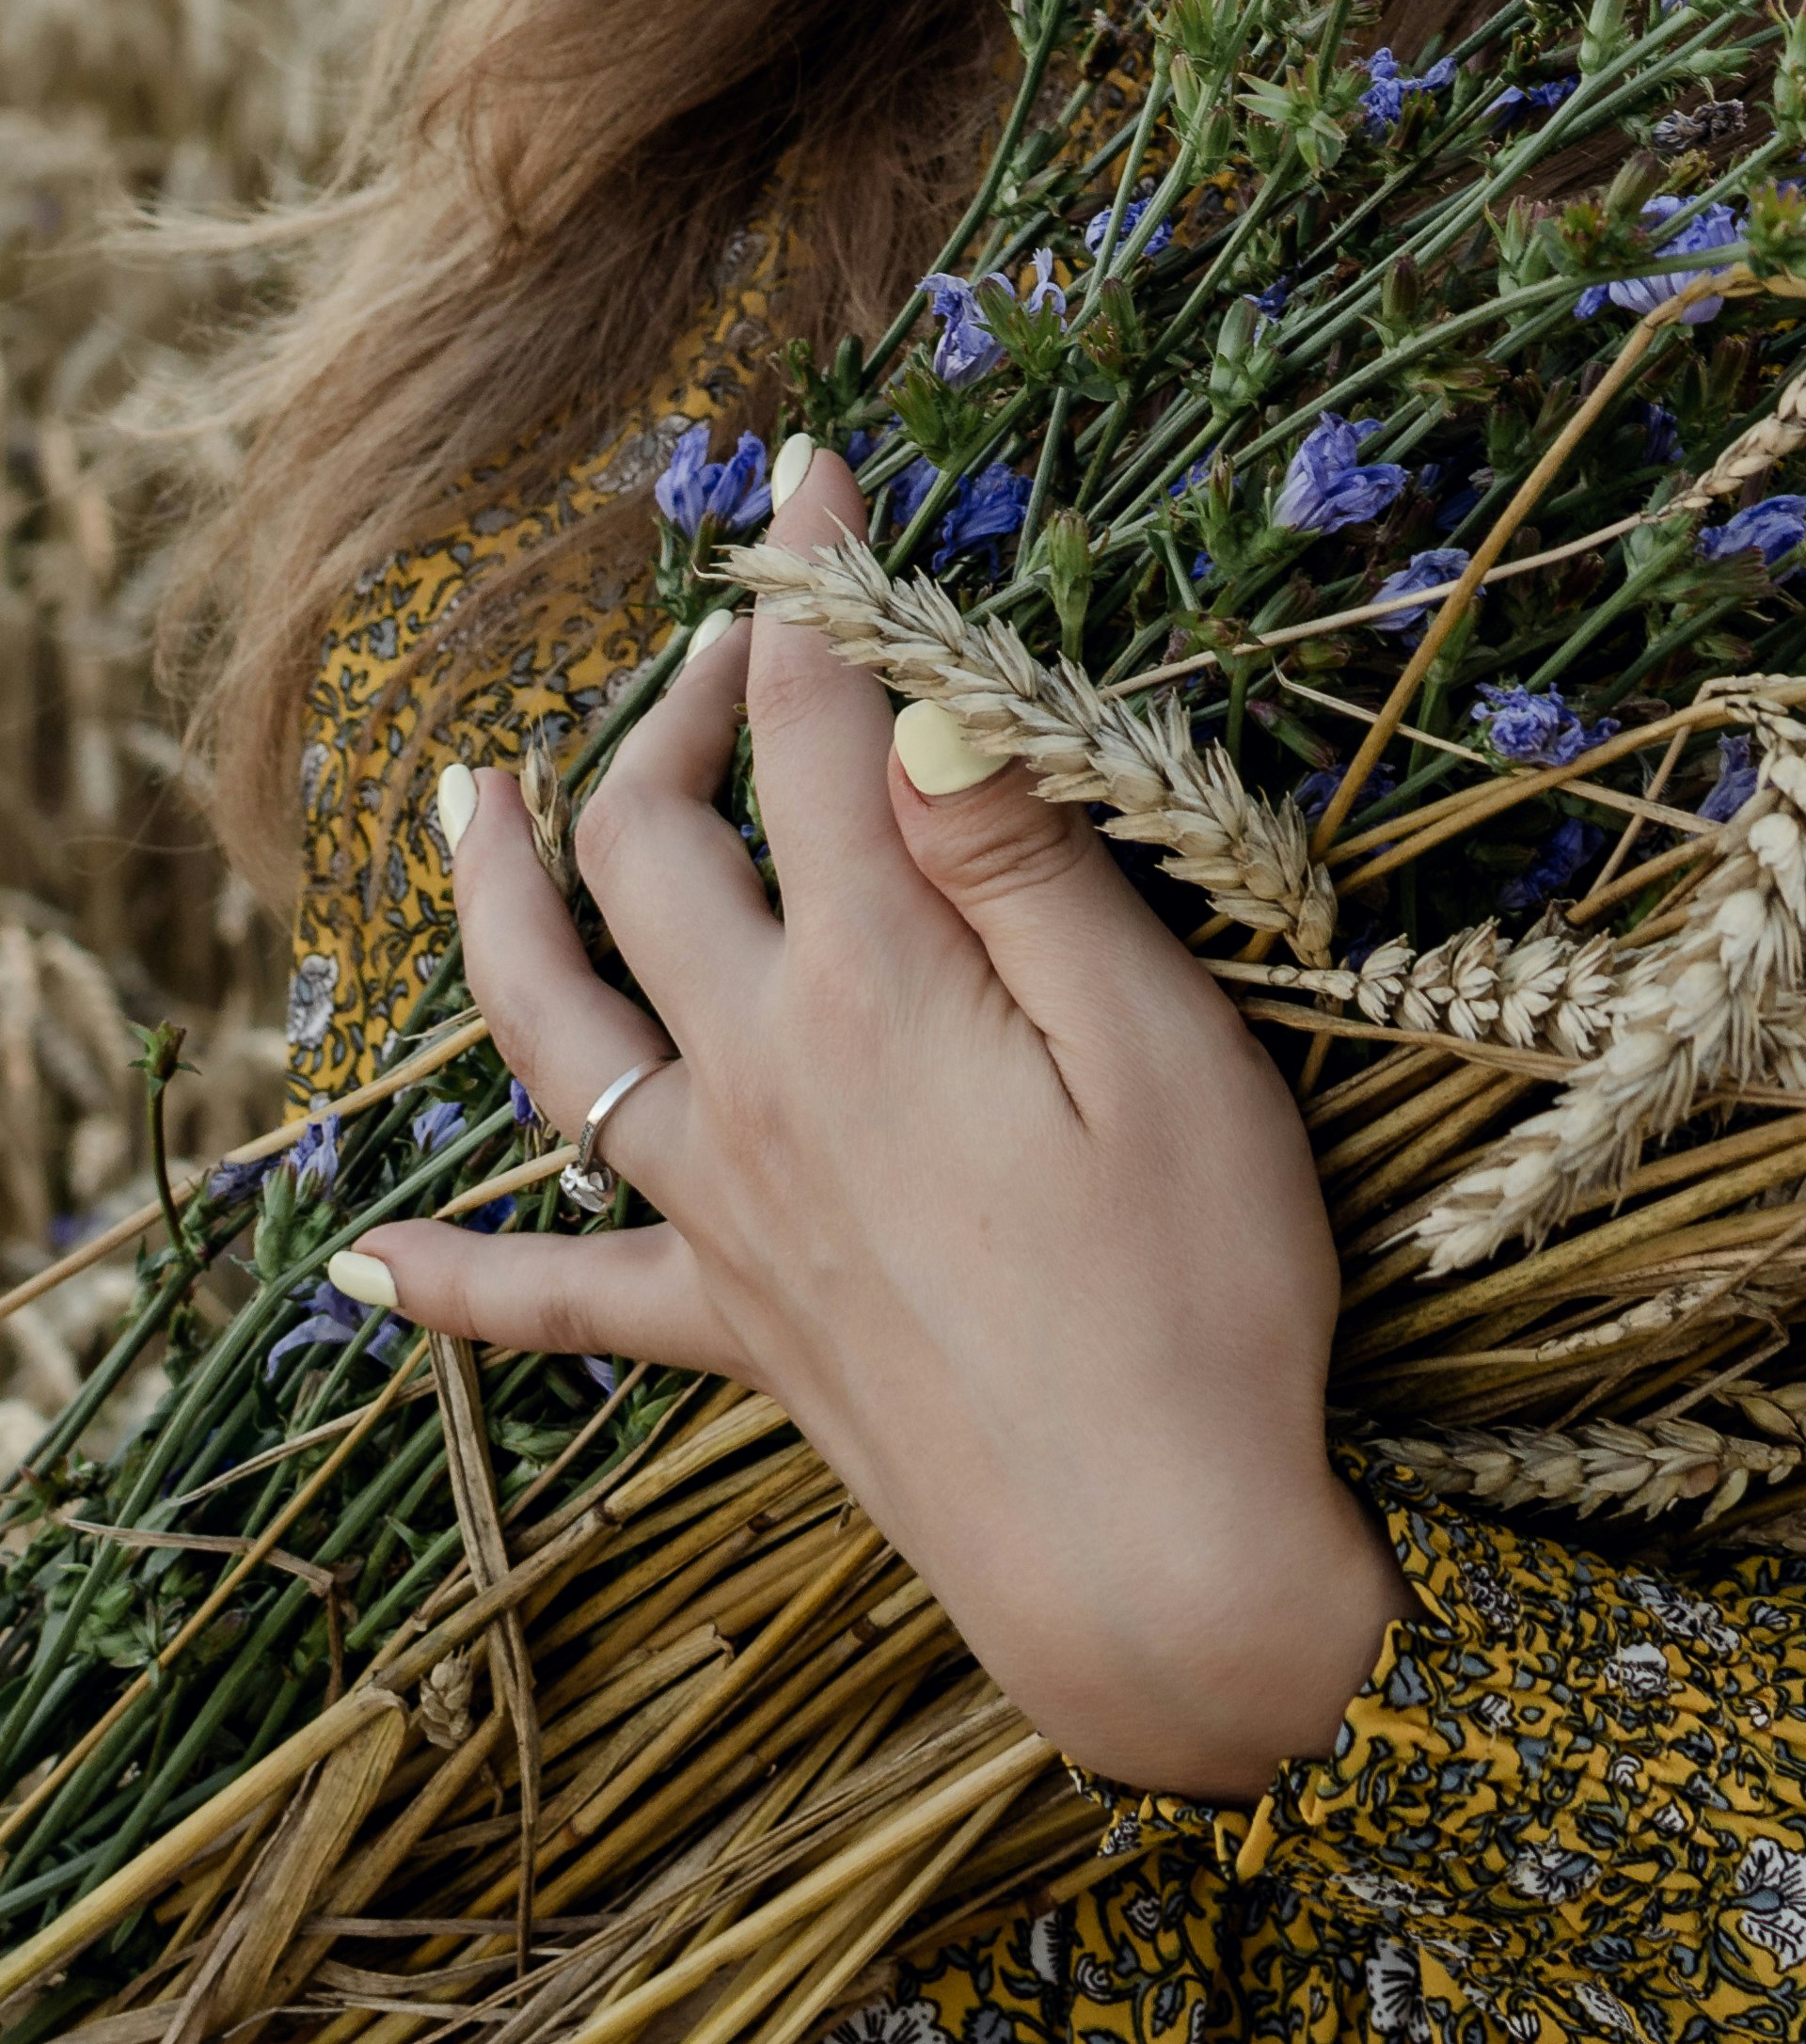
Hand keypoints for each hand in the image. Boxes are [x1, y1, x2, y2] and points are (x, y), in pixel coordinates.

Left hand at [335, 453, 1405, 1795]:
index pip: (821, 733)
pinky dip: (452, 1279)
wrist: (1162, 1571)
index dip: (820, 588)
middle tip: (743, 626)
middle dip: (685, 702)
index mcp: (878, 988)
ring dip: (498, 904)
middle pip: (660, 846)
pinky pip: (557, 1303)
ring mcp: (728, 1212)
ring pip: (554, 1030)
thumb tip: (922, 709)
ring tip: (470, 799)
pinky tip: (365, 1259)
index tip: (815, 472)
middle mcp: (763, 1081)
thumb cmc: (1203, 1293)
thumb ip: (1025, 867)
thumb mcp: (1163, 1043)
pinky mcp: (736, 1333)